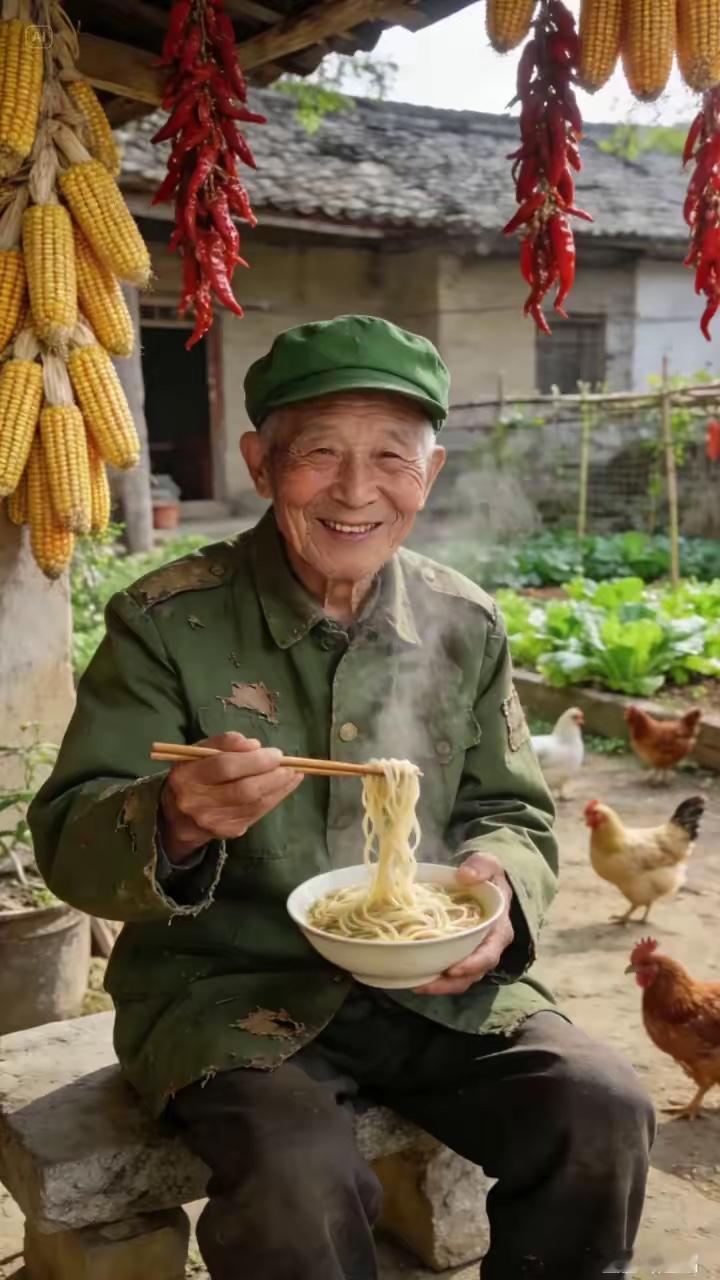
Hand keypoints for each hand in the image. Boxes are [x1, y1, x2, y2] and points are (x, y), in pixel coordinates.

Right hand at [159, 732, 301, 862]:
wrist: (179, 815)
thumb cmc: (194, 774)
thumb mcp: (200, 751)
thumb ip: (225, 743)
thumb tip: (255, 746)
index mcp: (187, 776)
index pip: (225, 767)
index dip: (255, 761)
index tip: (276, 753)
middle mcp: (197, 802)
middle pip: (243, 790)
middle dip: (272, 776)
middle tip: (289, 765)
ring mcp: (213, 821)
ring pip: (254, 804)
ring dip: (279, 788)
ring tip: (294, 774)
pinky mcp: (227, 831)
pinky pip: (257, 814)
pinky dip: (275, 799)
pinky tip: (285, 787)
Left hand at [414, 852, 513, 995]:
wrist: (486, 881)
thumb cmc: (488, 875)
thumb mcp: (489, 864)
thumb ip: (481, 866)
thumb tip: (465, 876)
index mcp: (498, 929)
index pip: (489, 954)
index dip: (472, 964)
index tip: (452, 969)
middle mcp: (488, 947)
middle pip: (472, 973)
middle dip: (449, 983)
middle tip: (423, 984)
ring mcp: (474, 953)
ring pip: (460, 979)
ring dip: (439, 985)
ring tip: (414, 985)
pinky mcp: (460, 953)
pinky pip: (450, 971)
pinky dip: (434, 976)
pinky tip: (413, 976)